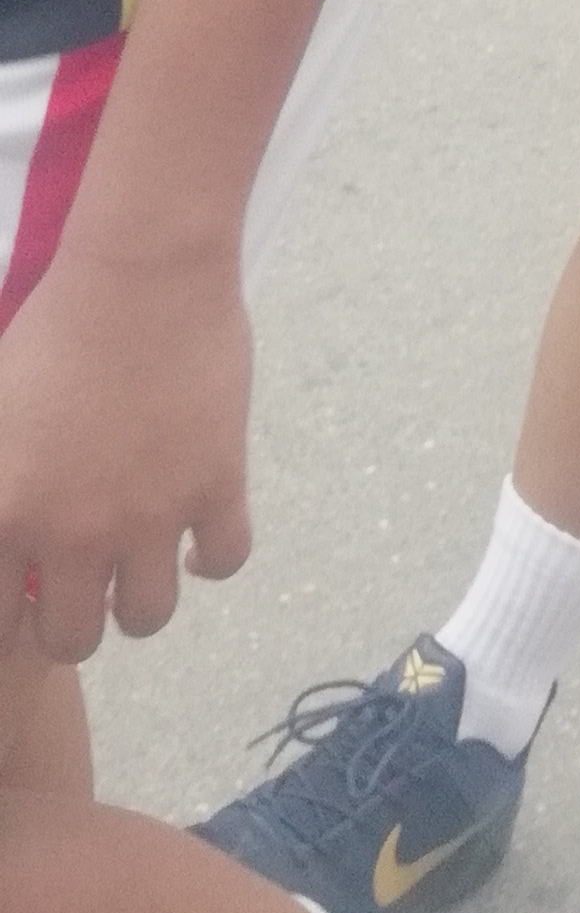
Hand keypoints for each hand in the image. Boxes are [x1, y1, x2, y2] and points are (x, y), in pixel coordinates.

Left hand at [0, 227, 252, 660]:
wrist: (142, 276)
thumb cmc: (52, 328)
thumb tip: (10, 522)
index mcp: (10, 513)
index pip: (0, 622)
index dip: (12, 616)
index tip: (26, 592)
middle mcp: (77, 533)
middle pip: (74, 637)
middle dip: (73, 620)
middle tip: (81, 582)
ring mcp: (152, 514)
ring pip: (148, 616)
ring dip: (139, 598)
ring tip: (138, 562)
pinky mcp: (217, 484)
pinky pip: (224, 560)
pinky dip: (209, 557)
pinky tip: (195, 532)